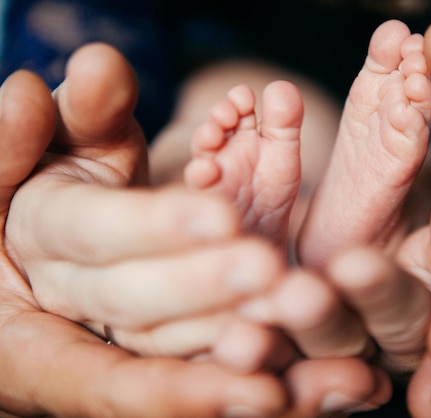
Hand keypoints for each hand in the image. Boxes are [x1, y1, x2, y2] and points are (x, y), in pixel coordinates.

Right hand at [0, 45, 390, 416]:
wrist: (74, 227)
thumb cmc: (68, 167)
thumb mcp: (76, 134)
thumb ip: (84, 109)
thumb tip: (99, 65)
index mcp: (37, 233)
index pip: (90, 233)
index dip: (153, 228)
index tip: (221, 215)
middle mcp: (69, 296)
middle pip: (133, 305)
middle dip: (203, 288)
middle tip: (272, 272)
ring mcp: (112, 328)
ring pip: (168, 348)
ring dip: (236, 342)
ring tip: (302, 327)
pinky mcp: (155, 346)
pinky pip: (196, 364)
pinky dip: (245, 367)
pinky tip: (311, 375)